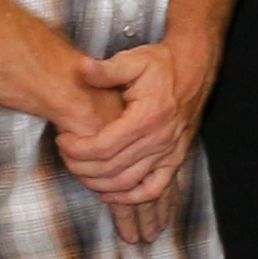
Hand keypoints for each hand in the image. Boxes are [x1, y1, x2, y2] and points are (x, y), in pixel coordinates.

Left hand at [63, 37, 215, 239]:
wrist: (194, 69)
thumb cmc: (161, 65)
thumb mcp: (133, 60)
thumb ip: (106, 69)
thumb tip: (81, 68)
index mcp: (147, 117)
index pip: (102, 147)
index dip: (76, 149)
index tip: (62, 139)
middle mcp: (159, 139)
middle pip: (110, 169)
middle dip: (80, 166)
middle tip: (65, 154)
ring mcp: (169, 152)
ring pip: (126, 182)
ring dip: (97, 183)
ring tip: (81, 169)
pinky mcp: (175, 159)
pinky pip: (153, 189)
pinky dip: (130, 198)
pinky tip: (110, 194)